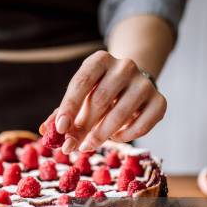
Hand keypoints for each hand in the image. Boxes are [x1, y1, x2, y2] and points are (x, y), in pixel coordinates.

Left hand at [41, 50, 166, 153]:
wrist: (131, 84)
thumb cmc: (97, 93)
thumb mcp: (79, 98)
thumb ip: (63, 114)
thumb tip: (46, 131)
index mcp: (100, 60)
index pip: (82, 82)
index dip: (69, 107)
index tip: (60, 129)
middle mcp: (125, 66)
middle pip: (101, 99)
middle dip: (84, 127)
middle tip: (72, 146)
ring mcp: (144, 83)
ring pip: (121, 113)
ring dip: (102, 135)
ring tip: (89, 145)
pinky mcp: (160, 101)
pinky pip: (142, 124)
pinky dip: (126, 136)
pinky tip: (116, 137)